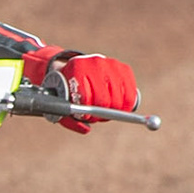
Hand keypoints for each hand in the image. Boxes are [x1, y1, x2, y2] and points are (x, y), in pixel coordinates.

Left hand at [24, 49, 139, 133]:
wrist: (77, 66)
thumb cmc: (69, 87)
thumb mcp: (62, 99)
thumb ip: (69, 118)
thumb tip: (87, 129)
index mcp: (76, 68)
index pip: (86, 97)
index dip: (86, 112)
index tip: (84, 116)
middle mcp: (95, 63)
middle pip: (104, 100)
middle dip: (100, 114)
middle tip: (96, 116)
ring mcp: (111, 64)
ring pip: (118, 99)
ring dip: (113, 111)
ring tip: (105, 111)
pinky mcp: (124, 68)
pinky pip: (131, 94)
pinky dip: (126, 105)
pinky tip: (119, 108)